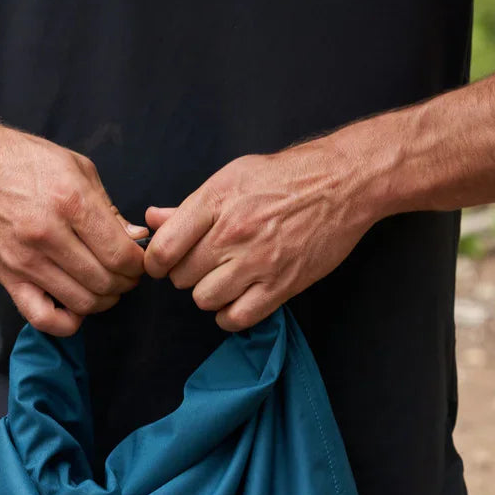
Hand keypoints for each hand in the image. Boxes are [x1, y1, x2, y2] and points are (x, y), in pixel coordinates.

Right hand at [0, 120, 146, 336]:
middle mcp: (48, 234)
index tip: (137, 260)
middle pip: (105, 281)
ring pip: (82, 302)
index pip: (120, 254)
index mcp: (70, 201)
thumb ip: (108, 208)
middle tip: (125, 274)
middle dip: (125, 283)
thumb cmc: (22, 159)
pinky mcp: (7, 276)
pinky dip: (66, 322)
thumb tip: (135, 238)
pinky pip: (42, 318)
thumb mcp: (76, 168)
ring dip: (103, 300)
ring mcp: (25, 259)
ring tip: (104, 286)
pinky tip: (74, 306)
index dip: (138, 264)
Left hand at [142, 137, 376, 330]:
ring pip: (205, 299)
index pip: (164, 249)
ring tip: (223, 279)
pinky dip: (230, 315)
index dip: (155, 263)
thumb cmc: (285, 177)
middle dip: (186, 274)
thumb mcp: (232, 177)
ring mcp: (258, 262)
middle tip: (203, 264)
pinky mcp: (282, 285)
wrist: (342, 183)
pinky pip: (237, 318)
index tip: (162, 263)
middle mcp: (233, 234)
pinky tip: (236, 299)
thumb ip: (190, 205)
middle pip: (182, 277)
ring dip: (208, 294)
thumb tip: (152, 220)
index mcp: (216, 202)